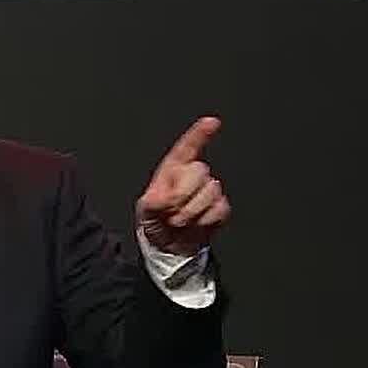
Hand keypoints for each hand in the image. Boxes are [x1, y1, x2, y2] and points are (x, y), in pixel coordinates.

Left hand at [136, 116, 231, 255]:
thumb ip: (153, 202)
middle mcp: (193, 176)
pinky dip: (204, 221)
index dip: (199, 134)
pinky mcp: (221, 207)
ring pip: (210, 191)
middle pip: (198, 171)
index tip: (211, 122)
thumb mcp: (146, 210)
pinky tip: (194, 224)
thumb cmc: (157, 222)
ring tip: (179, 220)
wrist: (170, 245)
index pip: (187, 148)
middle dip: (183, 195)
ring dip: (191, 211)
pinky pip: (218, 209)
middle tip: (171, 212)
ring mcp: (209, 190)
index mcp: (173, 170)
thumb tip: (164, 199)